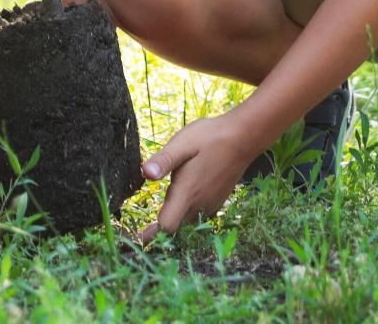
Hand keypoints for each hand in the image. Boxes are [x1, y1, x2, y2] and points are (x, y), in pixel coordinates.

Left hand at [137, 109, 266, 235]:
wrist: (243, 138)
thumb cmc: (210, 138)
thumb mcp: (182, 143)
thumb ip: (163, 160)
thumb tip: (144, 173)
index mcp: (187, 193)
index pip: (166, 226)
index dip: (150, 235)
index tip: (134, 240)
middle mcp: (199, 204)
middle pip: (175, 229)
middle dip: (158, 233)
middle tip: (140, 234)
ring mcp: (210, 203)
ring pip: (187, 223)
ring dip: (173, 224)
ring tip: (158, 222)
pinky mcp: (217, 200)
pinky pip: (198, 216)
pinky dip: (186, 216)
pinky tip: (180, 205)